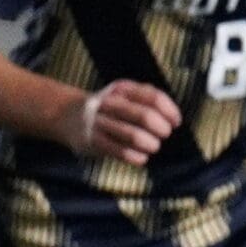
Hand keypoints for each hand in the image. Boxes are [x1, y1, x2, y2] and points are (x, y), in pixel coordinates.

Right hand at [60, 81, 180, 165]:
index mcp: (122, 89)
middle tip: (164, 135)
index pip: (153, 97)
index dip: (170, 112)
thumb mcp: (126, 96)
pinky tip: (142, 157)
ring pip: (133, 135)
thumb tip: (174, 118)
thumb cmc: (111, 109)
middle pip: (145, 116)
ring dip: (150, 144)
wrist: (69, 116)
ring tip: (154, 146)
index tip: (176, 122)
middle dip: (161, 129)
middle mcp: (109, 102)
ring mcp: (99, 122)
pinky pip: (120, 151)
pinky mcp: (93, 141)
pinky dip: (136, 157)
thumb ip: (149, 99)